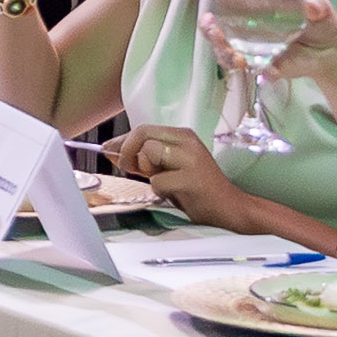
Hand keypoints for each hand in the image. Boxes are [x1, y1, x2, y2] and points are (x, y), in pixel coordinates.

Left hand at [107, 124, 255, 231]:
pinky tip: (176, 195)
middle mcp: (187, 142)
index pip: (143, 128)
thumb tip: (110, 151)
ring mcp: (191, 159)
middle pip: (142, 134)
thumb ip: (142, 160)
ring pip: (148, 154)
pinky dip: (160, 192)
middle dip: (127, 152)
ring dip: (148, 173)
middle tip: (129, 169)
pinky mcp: (192, 179)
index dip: (122, 141)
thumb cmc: (196, 190)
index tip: (108, 151)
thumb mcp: (168, 169)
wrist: (228, 208)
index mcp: (182, 136)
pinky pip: (157, 182)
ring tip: (164, 184)